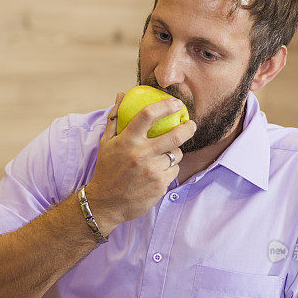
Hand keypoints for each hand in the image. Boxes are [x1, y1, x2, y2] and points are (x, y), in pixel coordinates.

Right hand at [86, 92, 195, 232]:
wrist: (106, 202)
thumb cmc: (107, 169)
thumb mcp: (106, 143)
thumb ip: (115, 118)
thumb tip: (121, 95)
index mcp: (127, 141)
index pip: (148, 115)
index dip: (165, 105)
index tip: (176, 103)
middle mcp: (141, 154)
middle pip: (174, 135)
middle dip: (188, 128)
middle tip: (191, 124)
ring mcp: (152, 171)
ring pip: (176, 154)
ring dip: (174, 153)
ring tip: (163, 156)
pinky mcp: (160, 185)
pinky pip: (174, 170)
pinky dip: (170, 169)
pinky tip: (158, 172)